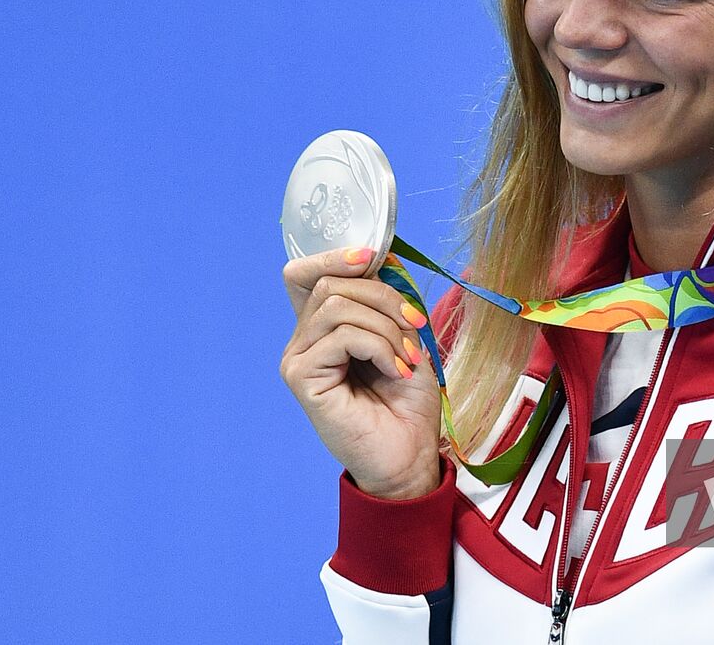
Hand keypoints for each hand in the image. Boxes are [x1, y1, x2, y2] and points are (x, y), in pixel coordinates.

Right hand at [280, 247, 442, 497]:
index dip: (335, 256)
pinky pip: (342, 336)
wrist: (410, 457)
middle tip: (415, 327)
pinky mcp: (302, 379)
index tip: (374, 256)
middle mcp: (304, 341)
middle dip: (384, 296)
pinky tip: (395, 370)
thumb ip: (385, 300)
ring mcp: (298, 360)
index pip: (304, 274)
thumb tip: (381, 258)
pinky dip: (379, 346)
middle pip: (331, 283)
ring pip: (337, 306)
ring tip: (407, 357)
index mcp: (323, 329)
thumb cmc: (407, 403)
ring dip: (386, 326)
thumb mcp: (404, 337)